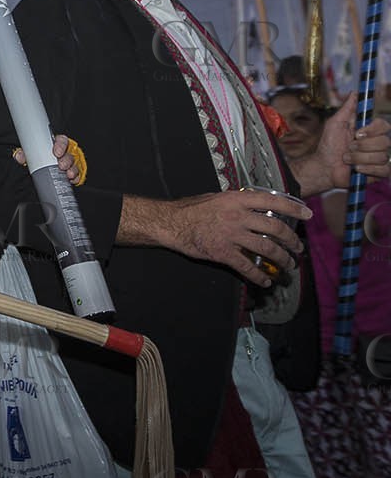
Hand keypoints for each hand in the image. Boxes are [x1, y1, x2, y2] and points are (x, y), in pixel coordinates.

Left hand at [13, 135, 79, 184]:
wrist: (39, 169)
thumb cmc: (36, 157)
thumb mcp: (29, 154)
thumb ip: (24, 154)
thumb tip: (18, 156)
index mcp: (54, 145)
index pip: (61, 140)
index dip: (61, 145)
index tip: (57, 152)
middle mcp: (63, 153)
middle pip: (69, 154)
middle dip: (66, 160)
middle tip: (61, 165)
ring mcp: (69, 163)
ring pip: (74, 164)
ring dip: (72, 169)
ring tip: (68, 174)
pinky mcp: (71, 172)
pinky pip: (76, 175)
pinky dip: (75, 178)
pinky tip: (72, 180)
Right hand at [163, 189, 309, 286]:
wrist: (170, 223)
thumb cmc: (190, 209)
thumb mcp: (216, 197)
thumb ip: (236, 201)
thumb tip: (252, 205)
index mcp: (237, 200)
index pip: (273, 202)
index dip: (293, 208)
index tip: (307, 214)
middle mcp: (238, 217)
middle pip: (275, 228)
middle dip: (291, 240)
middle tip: (297, 247)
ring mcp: (231, 236)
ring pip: (267, 249)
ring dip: (282, 259)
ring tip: (288, 265)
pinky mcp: (223, 253)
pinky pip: (247, 267)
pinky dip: (259, 276)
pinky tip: (265, 281)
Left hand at [318, 93, 390, 188]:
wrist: (324, 167)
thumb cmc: (329, 145)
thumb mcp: (335, 124)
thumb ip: (346, 108)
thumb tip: (355, 92)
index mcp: (369, 131)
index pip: (384, 125)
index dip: (373, 130)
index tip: (357, 133)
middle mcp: (377, 143)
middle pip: (385, 141)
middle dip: (362, 146)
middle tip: (348, 148)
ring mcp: (380, 158)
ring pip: (382, 156)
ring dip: (359, 158)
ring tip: (347, 159)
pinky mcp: (380, 172)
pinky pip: (384, 170)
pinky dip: (367, 169)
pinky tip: (356, 169)